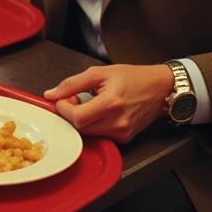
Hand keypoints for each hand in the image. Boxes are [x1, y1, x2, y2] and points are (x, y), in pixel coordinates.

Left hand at [43, 63, 174, 143]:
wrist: (160, 88)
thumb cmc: (133, 77)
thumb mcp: (99, 73)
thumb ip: (72, 84)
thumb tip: (51, 94)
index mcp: (111, 103)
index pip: (76, 117)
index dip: (64, 108)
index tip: (63, 99)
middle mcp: (118, 122)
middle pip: (80, 128)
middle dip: (71, 113)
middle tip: (76, 99)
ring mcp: (123, 133)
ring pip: (89, 133)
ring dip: (82, 119)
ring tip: (89, 103)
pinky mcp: (125, 138)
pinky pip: (100, 135)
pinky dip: (94, 124)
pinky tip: (101, 112)